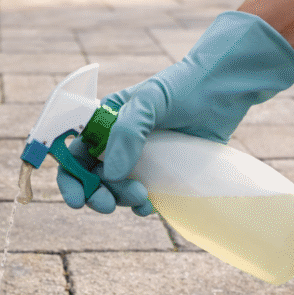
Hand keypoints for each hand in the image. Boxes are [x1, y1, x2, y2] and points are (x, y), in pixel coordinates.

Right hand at [58, 10, 293, 214]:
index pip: (75, 154)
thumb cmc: (182, 88)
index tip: (76, 199)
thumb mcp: (149, 102)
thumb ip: (127, 133)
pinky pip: (142, 197)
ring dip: (121, 200)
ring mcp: (139, 160)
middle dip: (96, 195)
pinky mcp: (161, 174)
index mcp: (103, 123)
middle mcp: (116, 143)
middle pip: (92, 178)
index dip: (70, 178)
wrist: (223, 91)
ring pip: (116, 190)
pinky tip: (150, 206)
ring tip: (142, 197)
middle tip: (108, 205)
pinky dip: (141, 206)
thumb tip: (110, 173)